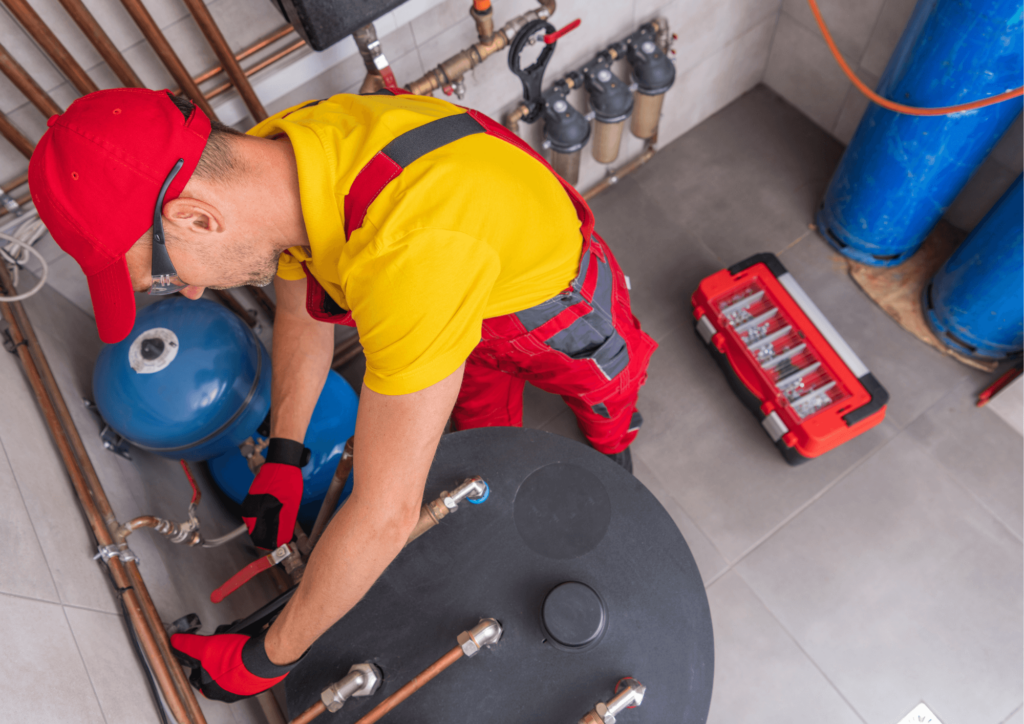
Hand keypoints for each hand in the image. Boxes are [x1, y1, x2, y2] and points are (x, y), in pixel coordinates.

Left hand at [171, 630, 296, 701]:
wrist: (266, 656)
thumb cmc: (237, 659)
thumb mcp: (206, 647)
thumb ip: (188, 645)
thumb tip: (175, 641)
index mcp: (213, 690)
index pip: (196, 676)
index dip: (197, 660)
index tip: (200, 650)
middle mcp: (229, 691)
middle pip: (215, 667)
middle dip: (217, 651)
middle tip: (222, 641)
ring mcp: (246, 685)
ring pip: (233, 663)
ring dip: (233, 649)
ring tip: (237, 638)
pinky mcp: (260, 676)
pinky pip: (250, 662)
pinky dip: (248, 651)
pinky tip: (249, 642)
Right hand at [241, 438, 306, 548]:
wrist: (281, 462)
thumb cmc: (286, 480)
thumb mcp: (290, 507)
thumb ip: (284, 527)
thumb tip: (281, 543)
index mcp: (257, 513)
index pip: (260, 540)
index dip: (272, 546)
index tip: (283, 547)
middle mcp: (249, 511)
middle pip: (258, 535)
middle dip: (272, 538)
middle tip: (287, 535)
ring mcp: (249, 506)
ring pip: (258, 527)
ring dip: (270, 530)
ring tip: (285, 524)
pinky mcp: (252, 503)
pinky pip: (258, 518)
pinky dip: (268, 521)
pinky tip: (279, 515)